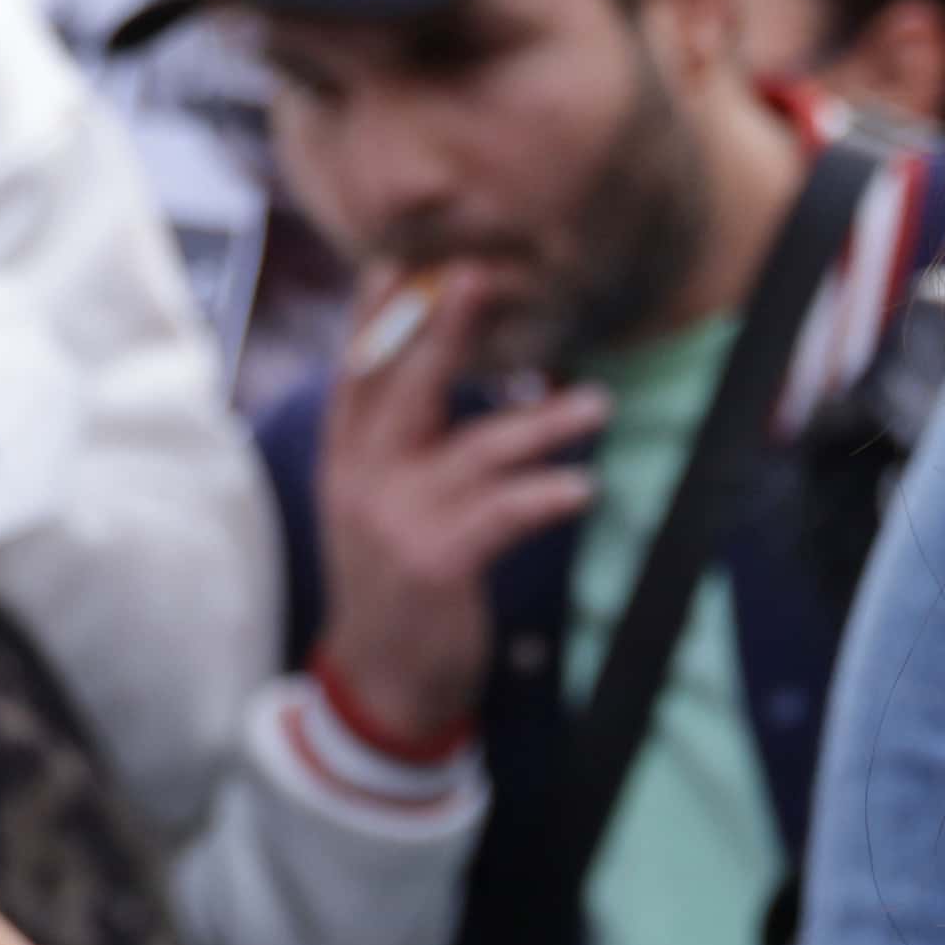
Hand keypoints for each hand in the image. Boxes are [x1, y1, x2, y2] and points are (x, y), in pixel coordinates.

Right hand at [308, 268, 595, 750]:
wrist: (380, 684)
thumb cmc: (396, 587)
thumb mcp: (380, 509)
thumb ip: (401, 448)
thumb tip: (448, 377)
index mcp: (346, 459)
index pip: (358, 372)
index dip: (380, 314)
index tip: (406, 260)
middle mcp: (361, 479)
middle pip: (404, 387)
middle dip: (445, 328)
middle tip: (482, 274)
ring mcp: (394, 520)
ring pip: (475, 449)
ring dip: (543, 422)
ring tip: (598, 406)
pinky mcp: (435, 562)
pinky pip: (503, 513)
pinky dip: (547, 495)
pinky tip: (586, 489)